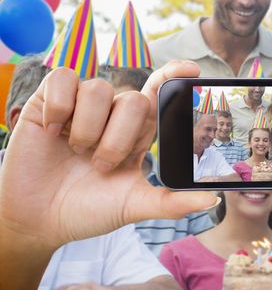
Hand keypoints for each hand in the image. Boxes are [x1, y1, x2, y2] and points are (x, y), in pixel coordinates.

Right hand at [0, 60, 217, 248]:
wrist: (40, 221)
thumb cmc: (89, 210)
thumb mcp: (133, 205)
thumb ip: (171, 202)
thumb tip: (212, 198)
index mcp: (137, 132)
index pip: (158, 93)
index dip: (174, 76)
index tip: (192, 68)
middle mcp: (112, 114)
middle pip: (133, 99)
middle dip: (118, 139)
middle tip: (100, 165)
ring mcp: (81, 106)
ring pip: (99, 90)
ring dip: (89, 130)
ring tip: (77, 153)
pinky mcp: (48, 101)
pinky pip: (63, 80)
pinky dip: (60, 108)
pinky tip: (53, 132)